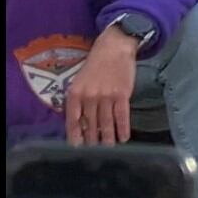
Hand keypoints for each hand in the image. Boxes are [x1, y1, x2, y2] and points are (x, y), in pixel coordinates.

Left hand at [65, 27, 139, 145]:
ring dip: (108, 137)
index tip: (77, 146)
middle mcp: (89, 97)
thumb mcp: (79, 81)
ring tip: (109, 146)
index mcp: (75, 93)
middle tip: (95, 149)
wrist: (114, 48)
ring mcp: (106, 96)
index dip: (75, 134)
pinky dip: (123, 128)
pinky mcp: (122, 94)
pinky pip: (122, 115)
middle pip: (90, 123)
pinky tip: (124, 137)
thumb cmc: (95, 65)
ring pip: (106, 122)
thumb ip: (78, 100)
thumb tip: (80, 121)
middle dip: (92, 138)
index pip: (73, 119)